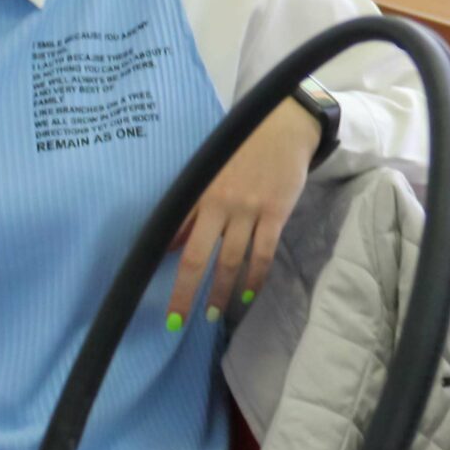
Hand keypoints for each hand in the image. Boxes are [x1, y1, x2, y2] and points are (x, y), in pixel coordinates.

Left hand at [165, 99, 321, 326]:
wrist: (283, 128)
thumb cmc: (240, 150)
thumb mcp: (208, 174)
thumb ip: (189, 209)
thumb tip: (169, 246)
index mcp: (202, 194)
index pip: (180, 242)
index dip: (173, 276)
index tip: (167, 302)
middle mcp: (223, 205)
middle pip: (203, 257)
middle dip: (190, 293)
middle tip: (181, 321)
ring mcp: (251, 210)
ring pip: (233, 260)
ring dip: (223, 291)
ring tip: (215, 313)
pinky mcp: (276, 212)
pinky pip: (264, 253)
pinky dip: (256, 278)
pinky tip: (248, 296)